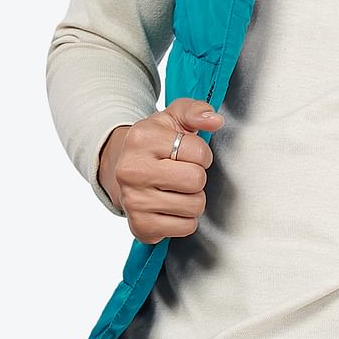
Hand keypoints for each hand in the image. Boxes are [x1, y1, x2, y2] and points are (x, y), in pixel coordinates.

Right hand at [102, 97, 223, 243]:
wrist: (123, 169)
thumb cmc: (155, 143)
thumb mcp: (173, 118)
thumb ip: (196, 111)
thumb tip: (215, 120)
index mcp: (141, 138)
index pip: (199, 152)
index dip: (201, 154)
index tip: (187, 154)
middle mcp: (132, 170)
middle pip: (196, 180)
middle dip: (197, 177)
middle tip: (182, 173)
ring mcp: (134, 200)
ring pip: (194, 206)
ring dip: (193, 199)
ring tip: (176, 189)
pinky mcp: (140, 226)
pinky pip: (186, 227)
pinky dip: (185, 219)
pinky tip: (171, 207)